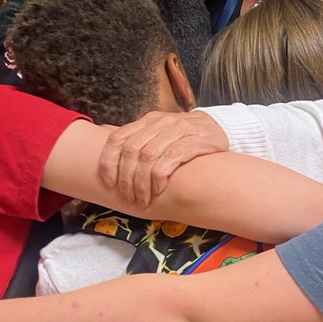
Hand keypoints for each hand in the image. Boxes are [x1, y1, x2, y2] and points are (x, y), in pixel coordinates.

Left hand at [98, 110, 227, 207]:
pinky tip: (159, 190)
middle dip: (126, 179)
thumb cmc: (184, 136)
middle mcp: (160, 123)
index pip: (118, 138)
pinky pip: (170, 159)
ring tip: (143, 200)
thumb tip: (102, 133)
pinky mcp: (196, 141)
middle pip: (132, 151)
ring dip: (142, 183)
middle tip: (129, 198)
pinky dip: (160, 178)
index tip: (108, 183)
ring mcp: (179, 130)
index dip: (108, 162)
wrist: (219, 129)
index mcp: (148, 121)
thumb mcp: (159, 131)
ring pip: (148, 157)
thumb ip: (136, 135)